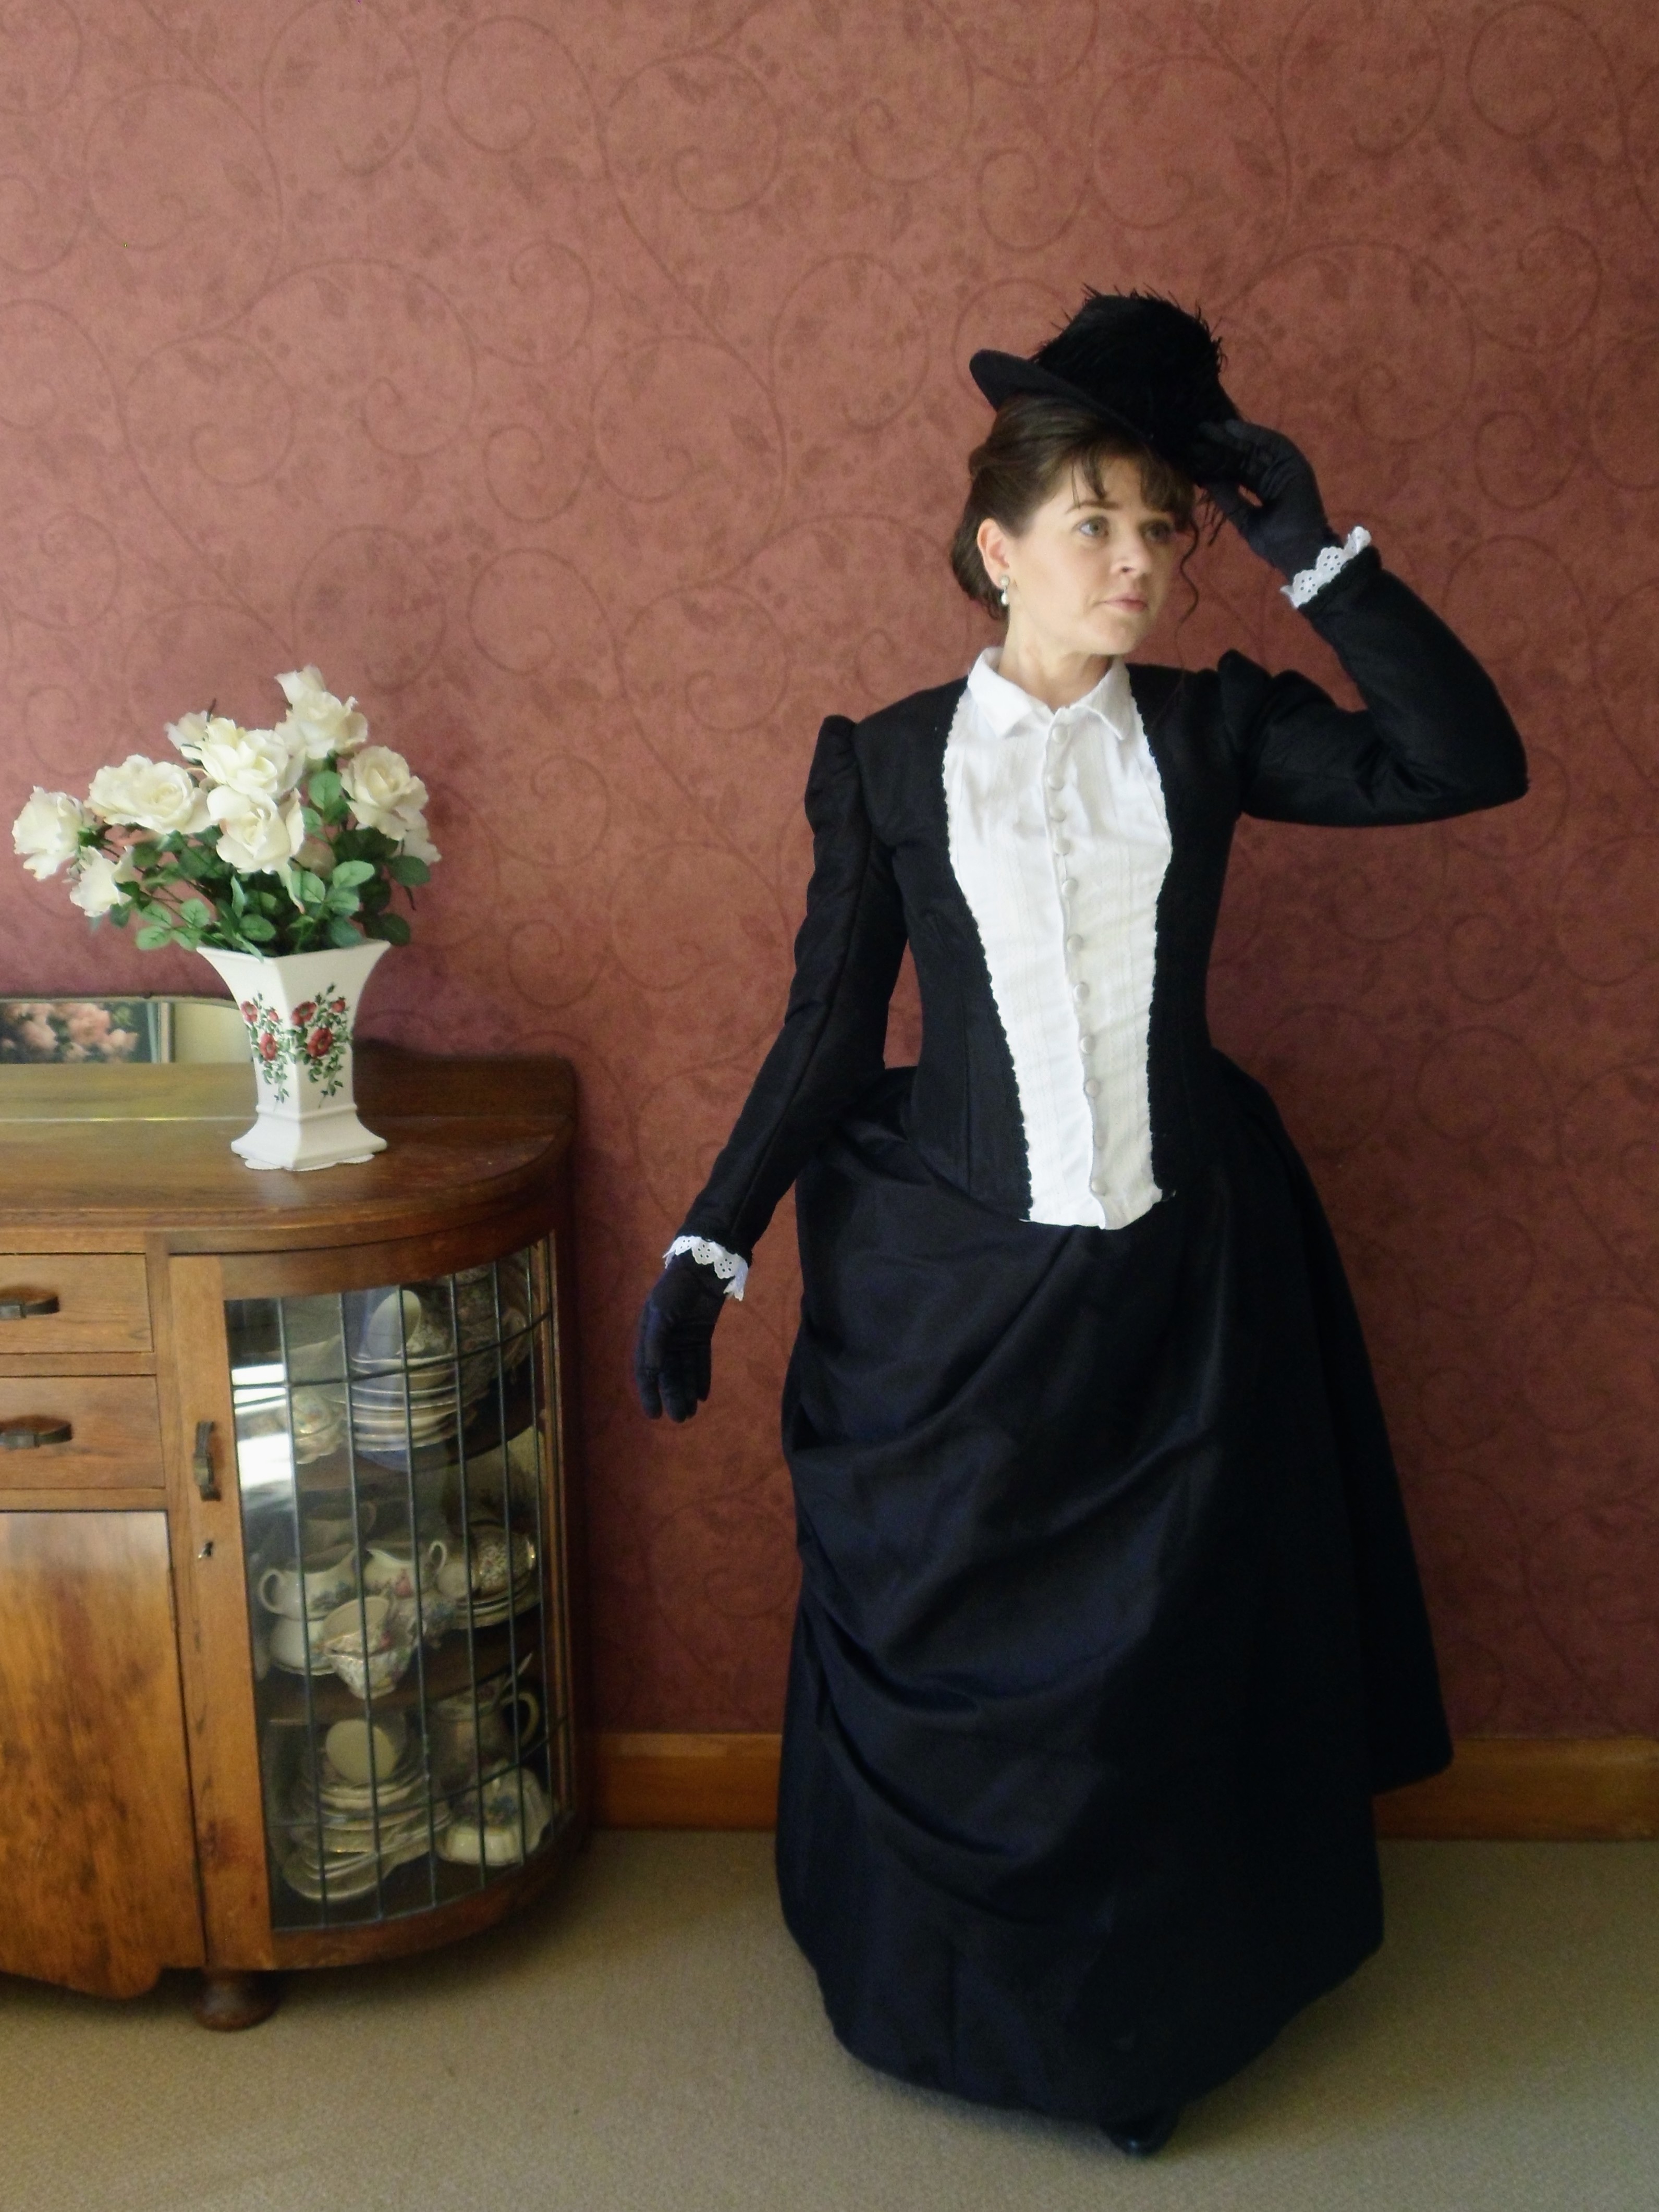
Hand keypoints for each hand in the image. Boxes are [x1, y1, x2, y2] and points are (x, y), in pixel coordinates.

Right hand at [634, 1254, 730, 1421]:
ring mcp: (683, 1336)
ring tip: (692, 1411)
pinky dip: (700, 1376)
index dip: (649, 1392)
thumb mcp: (661, 1313)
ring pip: (684, 1369)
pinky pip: (700, 1360)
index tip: (654, 1415)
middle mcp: (664, 1338)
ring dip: (686, 1390)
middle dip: (672, 1395)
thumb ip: (655, 1343)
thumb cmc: (677, 1288)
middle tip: (681, 1418)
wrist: (704, 1265)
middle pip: (667, 1373)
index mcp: (648, 1333)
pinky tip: (703, 1395)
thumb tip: (651, 1373)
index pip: (646, 1370)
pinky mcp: (701, 1333)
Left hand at [1188, 418, 1339, 582]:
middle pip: (1244, 456)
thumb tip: (1207, 480)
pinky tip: (1232, 428)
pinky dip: (1254, 434)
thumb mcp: (1244, 520)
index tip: (1195, 453)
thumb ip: (1228, 499)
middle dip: (1221, 445)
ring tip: (1209, 428)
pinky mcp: (1294, 462)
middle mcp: (1273, 475)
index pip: (1237, 471)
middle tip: (1197, 432)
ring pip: (1256, 447)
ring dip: (1233, 437)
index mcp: (1263, 489)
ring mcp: (1284, 467)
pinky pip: (1273, 443)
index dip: (1217, 462)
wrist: (1300, 551)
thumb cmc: (1276, 543)